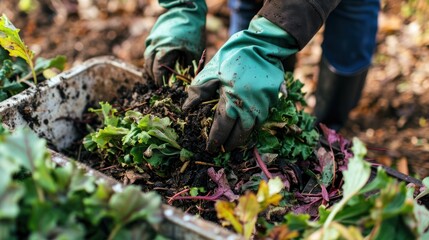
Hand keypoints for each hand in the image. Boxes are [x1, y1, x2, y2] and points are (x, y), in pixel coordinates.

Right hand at [144, 0, 206, 84]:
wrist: (187, 12)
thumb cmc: (193, 33)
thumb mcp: (194, 51)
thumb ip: (188, 66)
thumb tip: (185, 80)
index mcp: (167, 49)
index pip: (159, 70)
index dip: (160, 81)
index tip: (163, 88)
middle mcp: (157, 45)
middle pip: (150, 65)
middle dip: (154, 77)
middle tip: (160, 85)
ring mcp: (153, 40)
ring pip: (147, 58)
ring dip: (150, 69)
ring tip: (156, 77)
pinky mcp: (152, 36)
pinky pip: (148, 51)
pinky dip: (151, 60)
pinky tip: (155, 65)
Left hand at [183, 17, 298, 151]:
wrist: (262, 45)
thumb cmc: (233, 57)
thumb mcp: (211, 71)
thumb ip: (198, 92)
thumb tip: (186, 109)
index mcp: (231, 99)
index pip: (222, 127)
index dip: (216, 139)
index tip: (210, 147)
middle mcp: (249, 106)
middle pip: (240, 133)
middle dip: (231, 143)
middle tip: (223, 148)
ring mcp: (263, 105)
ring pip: (253, 129)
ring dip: (242, 137)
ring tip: (233, 141)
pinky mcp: (272, 101)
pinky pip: (262, 119)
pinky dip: (252, 126)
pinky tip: (245, 126)